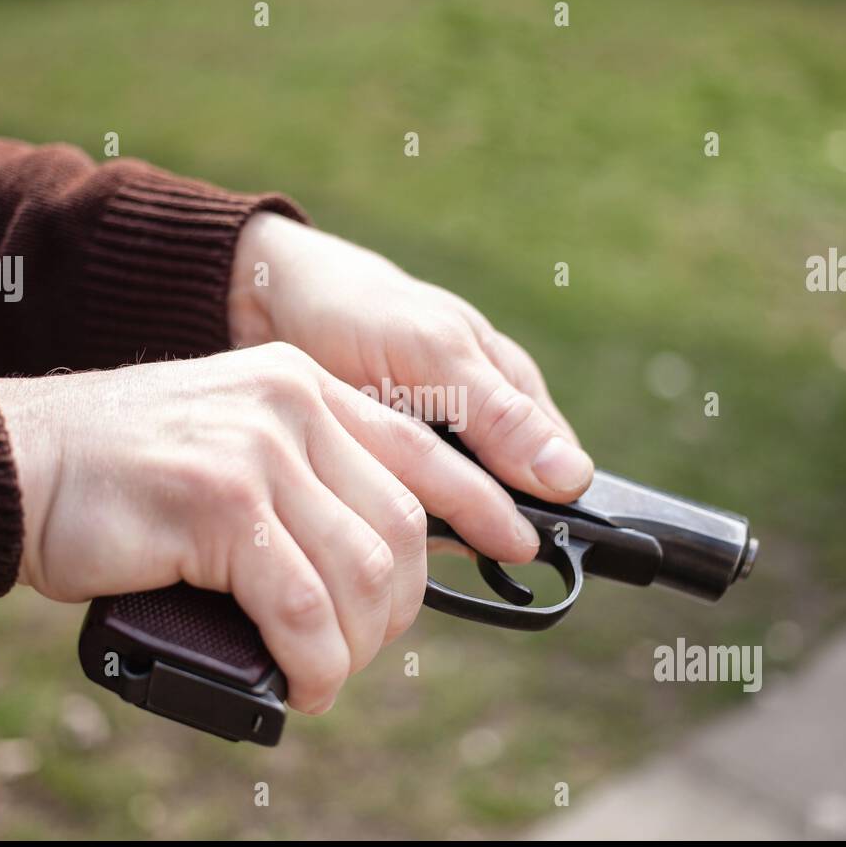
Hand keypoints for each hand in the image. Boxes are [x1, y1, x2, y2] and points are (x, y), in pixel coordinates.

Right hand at [0, 344, 538, 713]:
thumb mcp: (231, 447)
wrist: (13, 461)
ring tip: (325, 677)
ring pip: (362, 570)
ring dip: (354, 646)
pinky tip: (305, 683)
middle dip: (401, 608)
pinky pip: (302, 605)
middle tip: (365, 649)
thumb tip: (375, 565)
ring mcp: (256, 449)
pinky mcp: (217, 501)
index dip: (480, 503)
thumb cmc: (118, 476)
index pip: (422, 447)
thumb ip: (304, 481)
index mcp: (304, 387)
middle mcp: (292, 404)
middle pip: (402, 525)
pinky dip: (316, 660)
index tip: (519, 544)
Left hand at [229, 213, 593, 501]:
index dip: (544, 520)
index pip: (560, 482)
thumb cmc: (359, 312)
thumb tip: (574, 480)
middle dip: (477, 533)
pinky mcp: (388, 483)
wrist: (271, 304)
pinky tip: (367, 529)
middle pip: (507, 513)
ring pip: (456, 526)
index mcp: (514, 396)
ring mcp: (435, 464)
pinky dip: (391, 529)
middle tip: (430, 529)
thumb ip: (497, 415)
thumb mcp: (433, 354)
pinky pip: (407, 525)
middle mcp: (483, 437)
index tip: (510, 542)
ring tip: (390, 529)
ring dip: (428, 536)